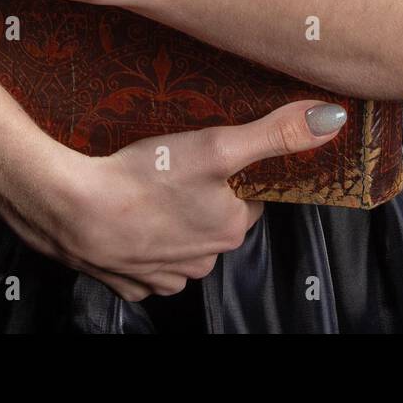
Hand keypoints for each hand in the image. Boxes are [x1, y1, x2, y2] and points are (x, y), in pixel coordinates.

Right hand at [0, 100, 347, 301]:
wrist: (70, 208)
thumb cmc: (144, 175)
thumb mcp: (218, 144)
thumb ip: (277, 133)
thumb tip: (332, 120)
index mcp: (231, 230)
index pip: (247, 199)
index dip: (233, 173)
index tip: (213, 153)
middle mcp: (203, 261)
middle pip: (214, 221)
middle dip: (201, 197)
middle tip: (176, 163)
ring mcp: (162, 277)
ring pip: (179, 243)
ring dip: (170, 220)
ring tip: (148, 185)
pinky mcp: (126, 282)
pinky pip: (142, 262)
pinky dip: (137, 241)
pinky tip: (126, 214)